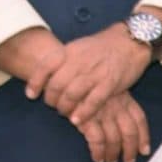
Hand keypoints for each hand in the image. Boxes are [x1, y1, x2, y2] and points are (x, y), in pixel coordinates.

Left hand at [32, 28, 150, 124]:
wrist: (130, 41)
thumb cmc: (102, 47)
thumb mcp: (78, 47)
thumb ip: (63, 61)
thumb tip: (46, 77)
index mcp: (70, 51)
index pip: (45, 66)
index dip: (35, 82)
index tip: (31, 95)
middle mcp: (79, 61)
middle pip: (56, 85)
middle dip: (51, 100)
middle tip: (54, 106)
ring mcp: (95, 73)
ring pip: (72, 95)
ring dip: (65, 108)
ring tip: (66, 114)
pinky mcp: (109, 83)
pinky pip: (92, 102)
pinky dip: (82, 113)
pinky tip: (77, 120)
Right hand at [73, 90, 151, 161]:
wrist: (68, 79)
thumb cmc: (86, 84)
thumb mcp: (107, 88)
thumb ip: (117, 102)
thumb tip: (123, 124)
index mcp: (124, 98)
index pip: (139, 119)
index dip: (144, 137)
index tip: (145, 151)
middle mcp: (116, 106)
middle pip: (130, 133)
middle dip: (130, 150)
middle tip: (129, 161)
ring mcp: (103, 113)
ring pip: (115, 140)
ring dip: (113, 154)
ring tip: (110, 161)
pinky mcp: (88, 120)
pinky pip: (98, 142)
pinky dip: (99, 153)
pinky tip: (97, 158)